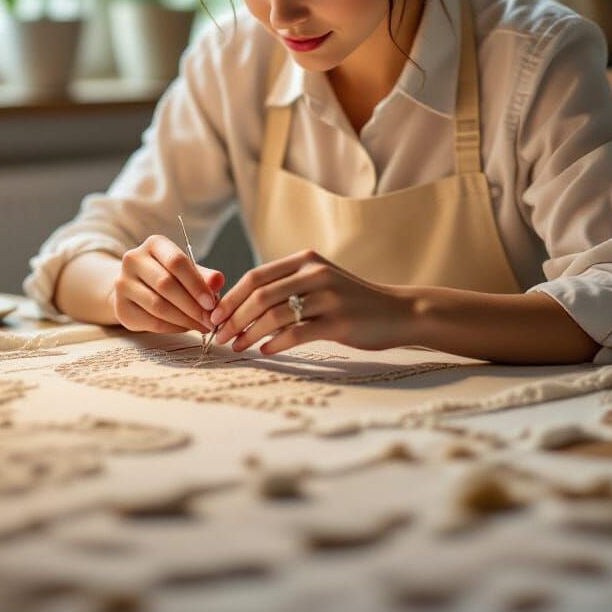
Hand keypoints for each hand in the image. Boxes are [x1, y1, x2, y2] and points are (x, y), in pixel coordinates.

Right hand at [110, 235, 223, 333]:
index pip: (177, 261)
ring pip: (158, 306)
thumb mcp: (187, 271)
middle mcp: (133, 260)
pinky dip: (173, 328)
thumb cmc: (168, 276)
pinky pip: (151, 322)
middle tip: (210, 320)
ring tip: (201, 326)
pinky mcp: (120, 308)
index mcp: (154, 244)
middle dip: (192, 306)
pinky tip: (185, 328)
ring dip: (184, 320)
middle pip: (166, 284)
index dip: (196, 284)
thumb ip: (204, 276)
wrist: (134, 287)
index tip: (212, 303)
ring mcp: (123, 284)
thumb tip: (218, 281)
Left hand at [209, 249, 406, 354]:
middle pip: (260, 295)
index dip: (230, 297)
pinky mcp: (338, 321)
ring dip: (249, 333)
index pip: (256, 276)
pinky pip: (297, 333)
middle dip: (233, 317)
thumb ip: (288, 286)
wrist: (398, 312)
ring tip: (237, 347)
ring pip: (274, 315)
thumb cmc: (352, 301)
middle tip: (218, 336)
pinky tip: (264, 351)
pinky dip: (275, 344)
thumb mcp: (320, 282)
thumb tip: (241, 306)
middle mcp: (315, 273)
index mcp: (306, 260)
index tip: (213, 316)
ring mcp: (328, 296)